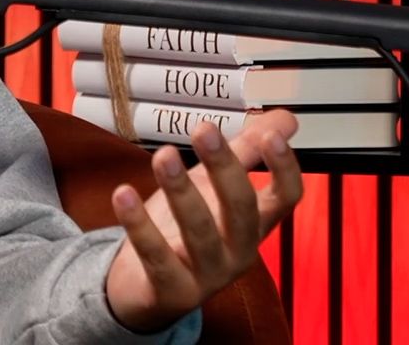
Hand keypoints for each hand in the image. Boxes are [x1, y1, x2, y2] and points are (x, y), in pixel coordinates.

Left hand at [102, 111, 303, 332]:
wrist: (143, 288)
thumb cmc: (182, 230)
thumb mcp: (213, 189)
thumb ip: (246, 154)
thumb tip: (284, 118)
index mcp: (254, 224)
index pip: (285, 199)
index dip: (284, 170)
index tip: (270, 137)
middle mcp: (238, 252)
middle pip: (242, 211)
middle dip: (225, 170)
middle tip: (204, 130)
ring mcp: (207, 275)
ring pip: (200, 233)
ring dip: (181, 192)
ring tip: (163, 156)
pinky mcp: (171, 290)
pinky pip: (157, 257)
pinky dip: (139, 225)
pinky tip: (123, 194)